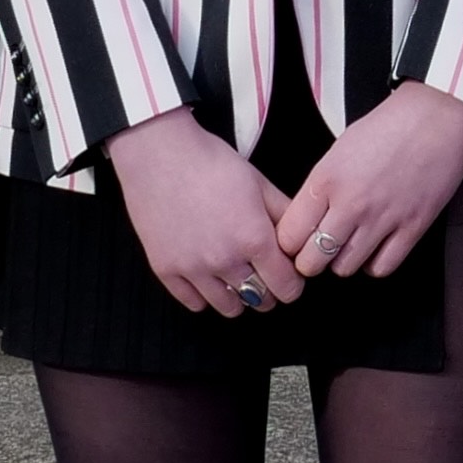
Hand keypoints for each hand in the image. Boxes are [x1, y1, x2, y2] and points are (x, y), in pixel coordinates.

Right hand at [106, 107, 302, 315]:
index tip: (290, 276)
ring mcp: (193, 269)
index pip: (287, 286)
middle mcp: (225, 260)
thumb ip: (285, 215)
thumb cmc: (209, 163)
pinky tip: (209, 278)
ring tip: (238, 277)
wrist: (159, 154)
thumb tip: (304, 238)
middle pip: (261, 300)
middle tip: (265, 274)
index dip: (294, 283)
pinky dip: (205, 296)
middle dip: (270, 290)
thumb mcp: (259, 183)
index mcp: (254, 239)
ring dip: (240, 297)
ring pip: (229, 308)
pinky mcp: (165, 270)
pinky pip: (194, 303)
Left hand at [273, 82, 462, 281]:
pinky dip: (375, 264)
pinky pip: (382, 267)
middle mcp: (350, 203)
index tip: (297, 241)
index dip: (290, 244)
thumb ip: (321, 187)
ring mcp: (383, 217)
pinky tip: (376, 248)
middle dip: (311, 261)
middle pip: (311, 261)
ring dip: (343, 261)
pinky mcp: (413, 226)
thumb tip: (307, 219)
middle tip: (319, 252)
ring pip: (344, 269)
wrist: (437, 116)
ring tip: (350, 246)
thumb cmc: (389, 126)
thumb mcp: (338, 150)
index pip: (288, 236)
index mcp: (326, 180)